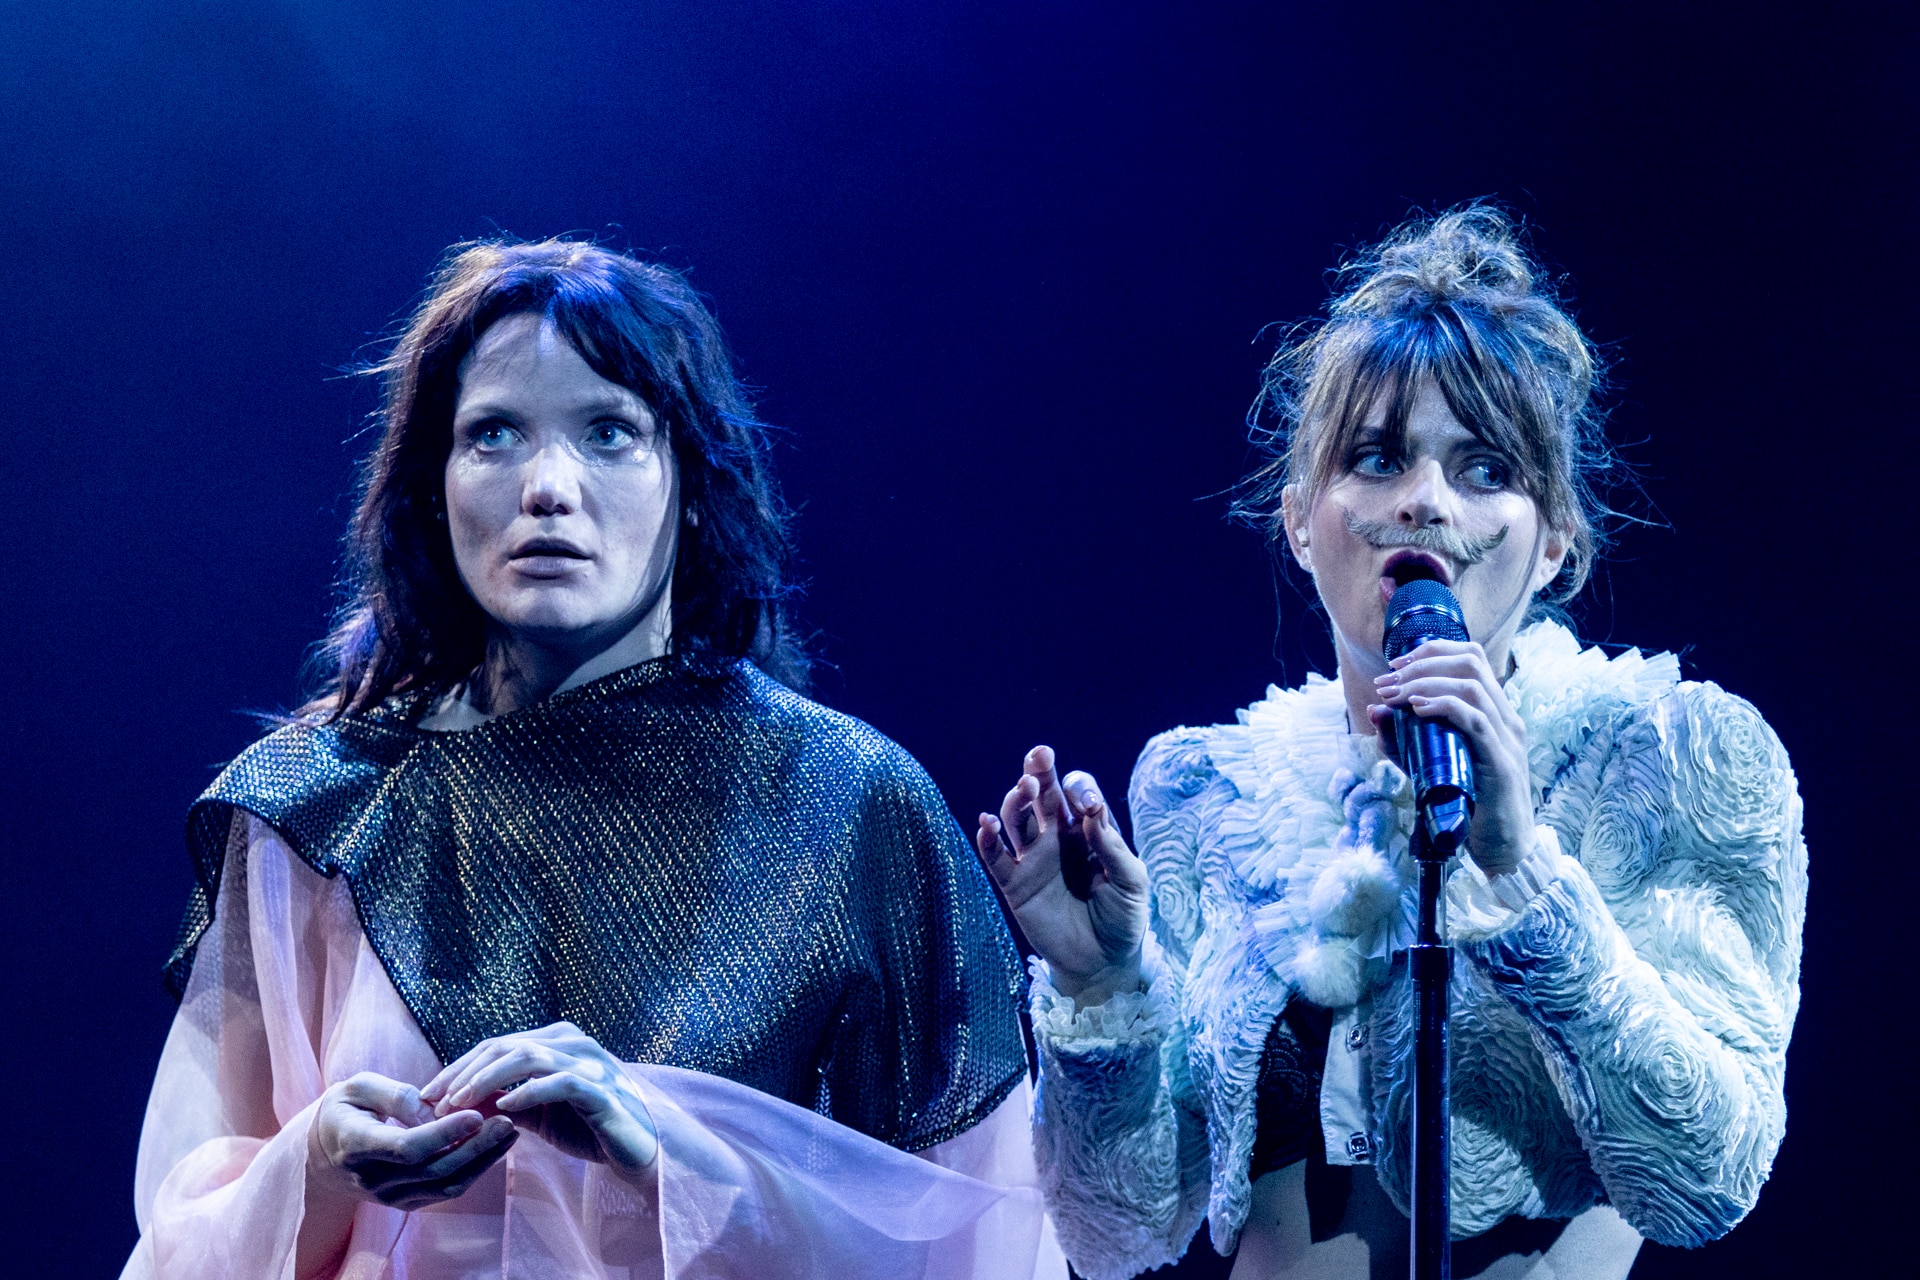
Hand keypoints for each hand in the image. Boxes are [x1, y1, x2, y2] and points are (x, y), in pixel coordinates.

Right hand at [306, 1071, 517, 1211]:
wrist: (322, 1155)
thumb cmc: (344, 1110)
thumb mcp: (356, 1088)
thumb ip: (392, 1094)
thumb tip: (429, 1108)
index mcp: (357, 1145)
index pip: (407, 1147)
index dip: (444, 1133)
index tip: (476, 1114)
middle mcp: (373, 1178)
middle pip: (433, 1169)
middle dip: (475, 1147)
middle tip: (507, 1121)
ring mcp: (389, 1196)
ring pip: (445, 1185)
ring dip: (482, 1161)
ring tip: (510, 1133)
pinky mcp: (405, 1202)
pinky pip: (445, 1191)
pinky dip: (474, 1171)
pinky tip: (495, 1148)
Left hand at [422, 1022, 658, 1180]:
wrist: (637, 1149)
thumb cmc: (588, 1128)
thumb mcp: (538, 1115)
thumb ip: (503, 1102)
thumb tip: (455, 1103)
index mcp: (559, 1040)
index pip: (498, 1043)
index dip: (459, 1066)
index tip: (428, 1093)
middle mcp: (575, 1043)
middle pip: (508, 1045)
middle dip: (466, 1072)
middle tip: (436, 1100)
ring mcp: (591, 1063)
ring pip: (530, 1056)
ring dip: (489, 1078)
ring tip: (462, 1102)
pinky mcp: (602, 1091)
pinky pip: (561, 1083)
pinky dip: (529, 1092)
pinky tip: (505, 1107)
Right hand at [975, 746, 1149, 1004]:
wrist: (1102, 963)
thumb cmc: (1123, 919)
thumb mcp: (1132, 882)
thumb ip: (1113, 847)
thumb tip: (1090, 812)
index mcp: (1090, 832)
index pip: (1079, 796)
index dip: (1079, 790)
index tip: (1087, 805)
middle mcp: (1059, 838)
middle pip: (1043, 796)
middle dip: (1039, 773)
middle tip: (1039, 756)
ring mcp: (1035, 859)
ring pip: (1017, 818)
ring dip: (1017, 801)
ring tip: (1024, 791)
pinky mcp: (1015, 884)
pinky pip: (996, 857)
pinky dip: (988, 839)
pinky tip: (987, 823)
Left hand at [1369, 638, 1534, 875]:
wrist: (1503, 848)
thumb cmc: (1468, 805)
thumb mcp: (1427, 766)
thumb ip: (1403, 740)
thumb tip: (1375, 710)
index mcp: (1493, 712)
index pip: (1470, 658)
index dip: (1432, 651)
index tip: (1395, 666)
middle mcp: (1505, 718)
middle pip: (1470, 662)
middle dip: (1422, 664)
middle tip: (1388, 682)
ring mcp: (1507, 738)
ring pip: (1471, 686)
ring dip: (1425, 684)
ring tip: (1396, 696)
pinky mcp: (1501, 762)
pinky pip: (1475, 720)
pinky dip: (1444, 707)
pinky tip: (1418, 710)